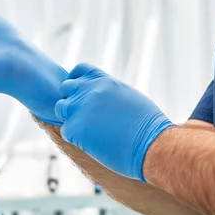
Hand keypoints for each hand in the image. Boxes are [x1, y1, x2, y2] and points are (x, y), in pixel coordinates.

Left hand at [54, 64, 172, 180]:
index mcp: (105, 81)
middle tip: (84, 115)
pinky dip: (76, 137)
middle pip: (66, 88)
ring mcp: (80, 108)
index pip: (80, 70)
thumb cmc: (148, 126)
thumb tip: (101, 98)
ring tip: (90, 130)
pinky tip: (93, 142)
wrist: (152, 144)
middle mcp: (90, 90)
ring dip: (71, 118)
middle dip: (72, 100)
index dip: (76, 81)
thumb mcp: (129, 97)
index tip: (79, 91)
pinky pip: (66, 130)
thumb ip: (109, 93)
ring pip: (61, 108)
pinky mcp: (75, 128)